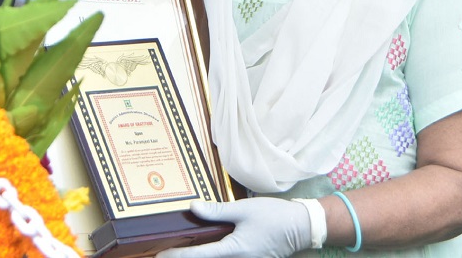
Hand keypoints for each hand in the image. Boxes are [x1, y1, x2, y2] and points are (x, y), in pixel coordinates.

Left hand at [156, 199, 311, 257]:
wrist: (300, 228)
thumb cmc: (273, 216)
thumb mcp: (244, 210)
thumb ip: (217, 211)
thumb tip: (193, 208)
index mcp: (235, 250)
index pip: (200, 256)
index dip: (178, 255)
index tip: (161, 253)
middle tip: (164, 253)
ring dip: (199, 257)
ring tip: (180, 250)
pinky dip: (212, 255)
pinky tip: (203, 248)